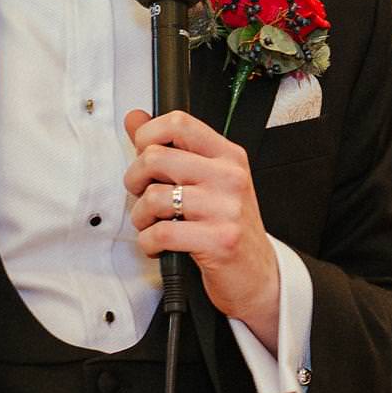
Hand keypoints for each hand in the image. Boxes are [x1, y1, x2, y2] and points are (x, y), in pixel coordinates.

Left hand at [124, 109, 280, 345]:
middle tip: (141, 194)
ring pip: (154, 197)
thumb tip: (136, 118)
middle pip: (156, 158)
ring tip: (151, 224)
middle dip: (134, 179)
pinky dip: (149, 242)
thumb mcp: (206, 181)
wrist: (257, 274)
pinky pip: (161, 233)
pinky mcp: (219, 240)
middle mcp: (230, 177)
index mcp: (228, 157)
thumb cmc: (227, 226)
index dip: (148, 135)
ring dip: (141, 216)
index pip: (179, 123)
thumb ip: (171, 148)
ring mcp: (226, 209)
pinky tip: (159, 245)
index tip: (143, 155)